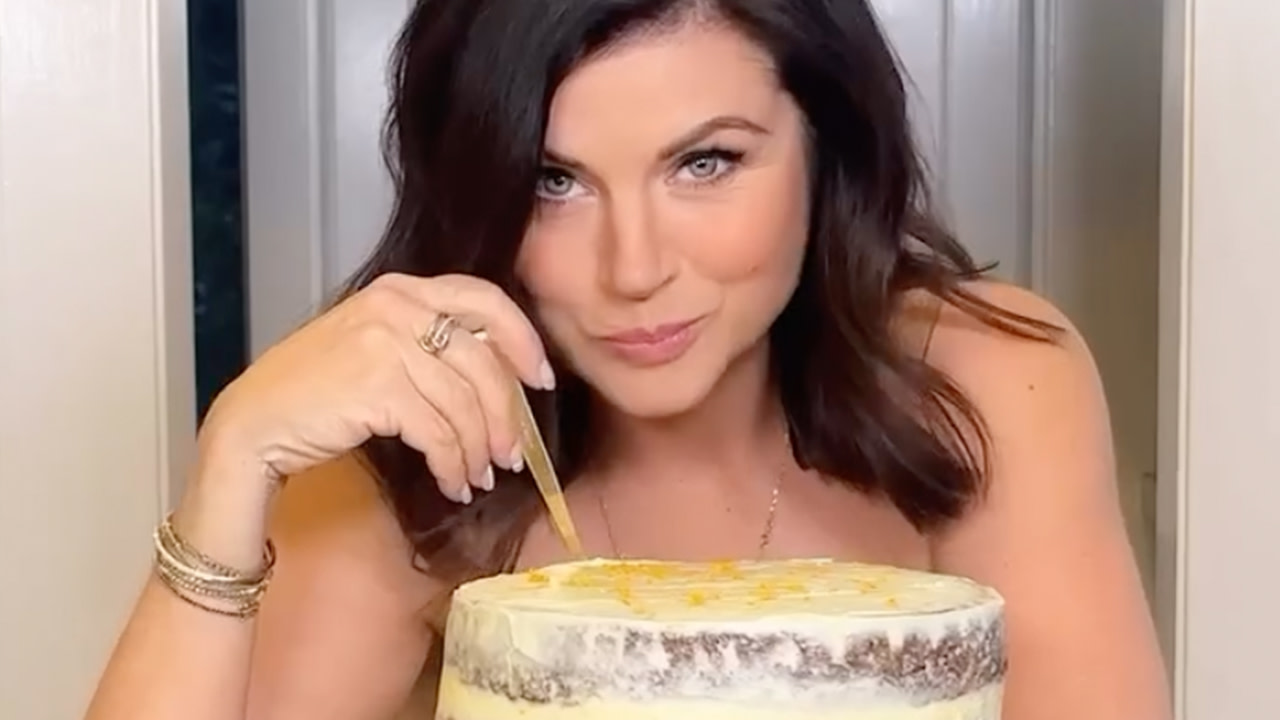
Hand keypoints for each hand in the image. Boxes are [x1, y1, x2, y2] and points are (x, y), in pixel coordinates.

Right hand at [201, 272, 553, 503]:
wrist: (255, 424)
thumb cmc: (318, 392)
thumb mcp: (378, 346)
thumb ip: (432, 346)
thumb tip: (502, 378)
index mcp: (401, 289)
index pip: (485, 299)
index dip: (522, 340)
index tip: (539, 380)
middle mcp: (396, 305)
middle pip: (484, 361)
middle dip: (506, 415)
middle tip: (513, 453)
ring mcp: (386, 343)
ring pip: (464, 403)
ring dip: (478, 449)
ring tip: (477, 477)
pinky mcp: (378, 387)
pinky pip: (438, 433)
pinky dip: (452, 465)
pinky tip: (452, 483)